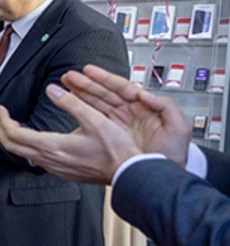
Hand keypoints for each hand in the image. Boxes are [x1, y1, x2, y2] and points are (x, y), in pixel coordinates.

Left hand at [0, 84, 142, 184]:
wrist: (127, 173)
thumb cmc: (115, 149)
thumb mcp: (95, 119)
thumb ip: (71, 103)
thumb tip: (52, 88)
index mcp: (53, 145)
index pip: (15, 135)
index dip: (3, 121)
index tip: (0, 110)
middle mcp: (49, 159)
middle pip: (12, 147)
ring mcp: (55, 167)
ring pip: (22, 155)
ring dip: (11, 140)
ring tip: (7, 128)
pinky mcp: (62, 171)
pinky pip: (35, 160)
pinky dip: (25, 148)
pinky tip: (31, 142)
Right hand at [61, 65, 189, 164]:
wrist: (163, 174)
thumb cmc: (174, 152)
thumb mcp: (178, 128)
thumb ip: (167, 106)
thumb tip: (146, 94)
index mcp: (144, 107)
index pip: (122, 88)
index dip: (104, 78)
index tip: (89, 71)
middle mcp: (130, 112)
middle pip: (105, 92)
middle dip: (86, 83)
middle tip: (69, 76)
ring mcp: (119, 122)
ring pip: (97, 102)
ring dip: (81, 92)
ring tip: (66, 84)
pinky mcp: (112, 134)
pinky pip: (94, 117)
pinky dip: (82, 108)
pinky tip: (72, 101)